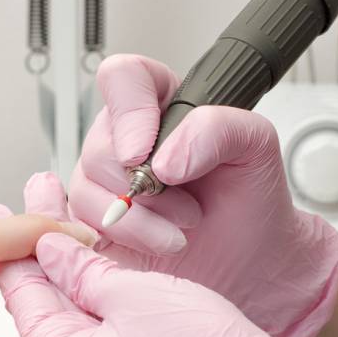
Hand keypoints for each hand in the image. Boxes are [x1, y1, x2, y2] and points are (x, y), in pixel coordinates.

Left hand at [0, 224, 337, 336]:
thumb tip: (49, 248)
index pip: (23, 295)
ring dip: (64, 262)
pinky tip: (85, 255)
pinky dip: (86, 289)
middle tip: (28, 200)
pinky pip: (91, 325)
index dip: (12, 245)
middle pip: (43, 300)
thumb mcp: (131, 294)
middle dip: (39, 245)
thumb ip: (81, 269)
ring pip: (68, 310)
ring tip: (55, 215)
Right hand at [69, 54, 337, 336]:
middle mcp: (123, 139)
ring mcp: (103, 183)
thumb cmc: (249, 196)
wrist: (250, 258)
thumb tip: (163, 157)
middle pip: (99, 145)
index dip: (128, 113)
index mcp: (159, 103)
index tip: (144, 152)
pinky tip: (158, 244)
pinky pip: (81, 226)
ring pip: (86, 191)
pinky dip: (126, 239)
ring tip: (182, 230)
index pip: (122, 78)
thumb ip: (217, 128)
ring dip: (139, 220)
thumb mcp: (256, 144)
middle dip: (145, 186)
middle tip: (188, 206)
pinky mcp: (94, 224)